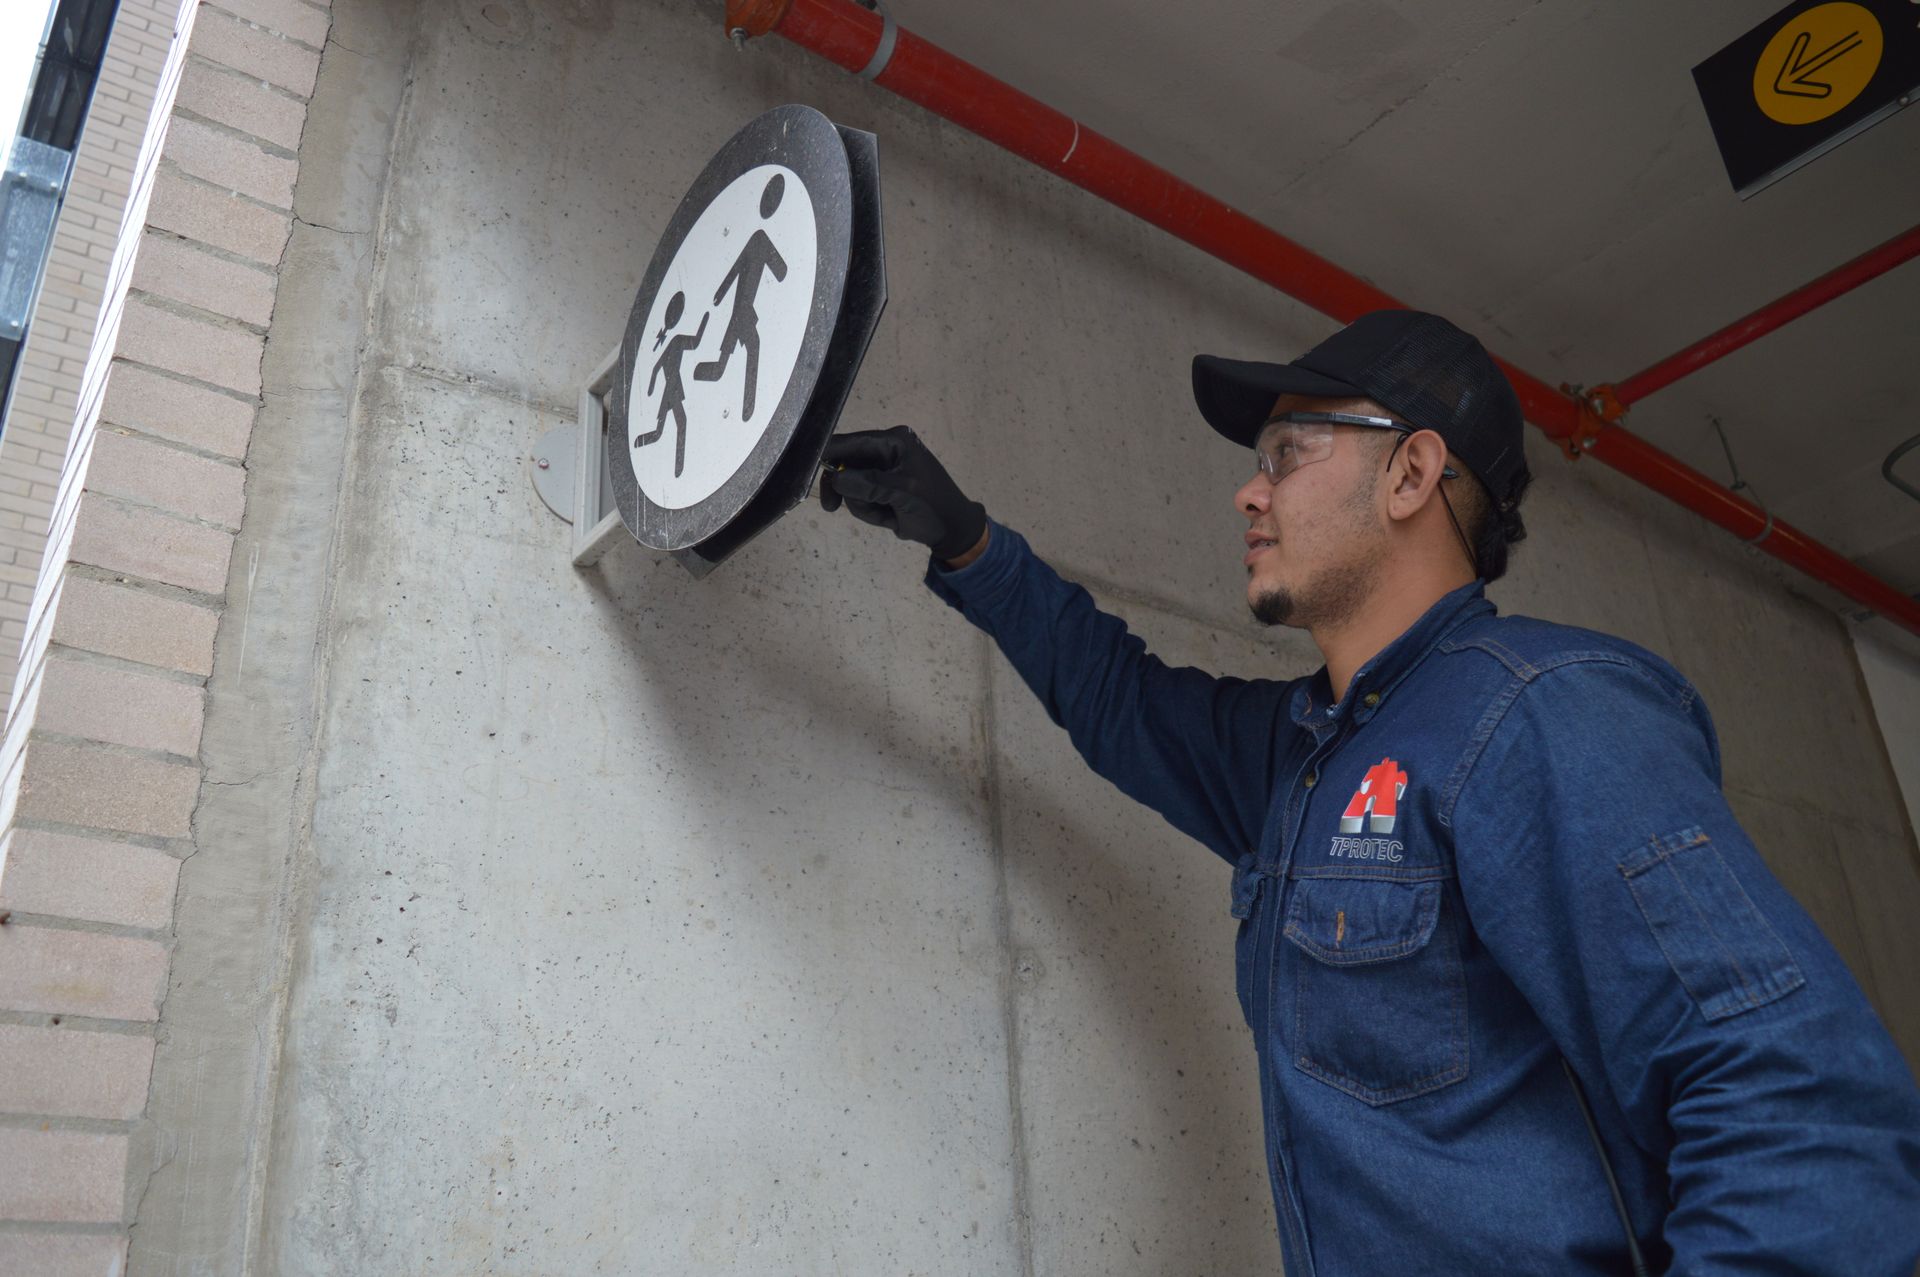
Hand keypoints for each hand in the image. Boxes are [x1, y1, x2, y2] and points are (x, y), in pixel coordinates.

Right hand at [819, 426, 987, 562]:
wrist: (951, 530)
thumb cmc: (933, 506)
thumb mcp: (903, 493)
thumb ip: (869, 484)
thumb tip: (836, 479)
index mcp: (894, 441)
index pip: (851, 442)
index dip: (830, 455)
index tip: (811, 471)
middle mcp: (885, 450)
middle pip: (844, 464)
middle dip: (845, 489)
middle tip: (831, 508)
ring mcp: (881, 470)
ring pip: (849, 486)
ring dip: (861, 505)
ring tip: (885, 515)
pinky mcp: (880, 488)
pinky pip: (859, 498)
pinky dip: (868, 511)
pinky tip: (888, 518)